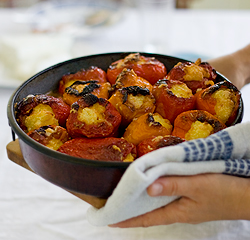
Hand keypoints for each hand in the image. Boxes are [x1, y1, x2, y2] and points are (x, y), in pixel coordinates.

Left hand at [110, 174, 249, 227]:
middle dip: (130, 210)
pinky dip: (155, 192)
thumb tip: (147, 187)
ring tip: (126, 195)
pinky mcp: (189, 198)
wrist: (246, 196)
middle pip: (148, 212)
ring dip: (141, 200)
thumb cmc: (223, 192)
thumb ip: (172, 185)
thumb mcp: (197, 185)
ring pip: (156, 204)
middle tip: (113, 203)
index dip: (126, 220)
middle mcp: (176, 211)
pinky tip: (151, 185)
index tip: (109, 218)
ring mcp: (183, 205)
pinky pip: (166, 196)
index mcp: (176, 212)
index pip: (144, 218)